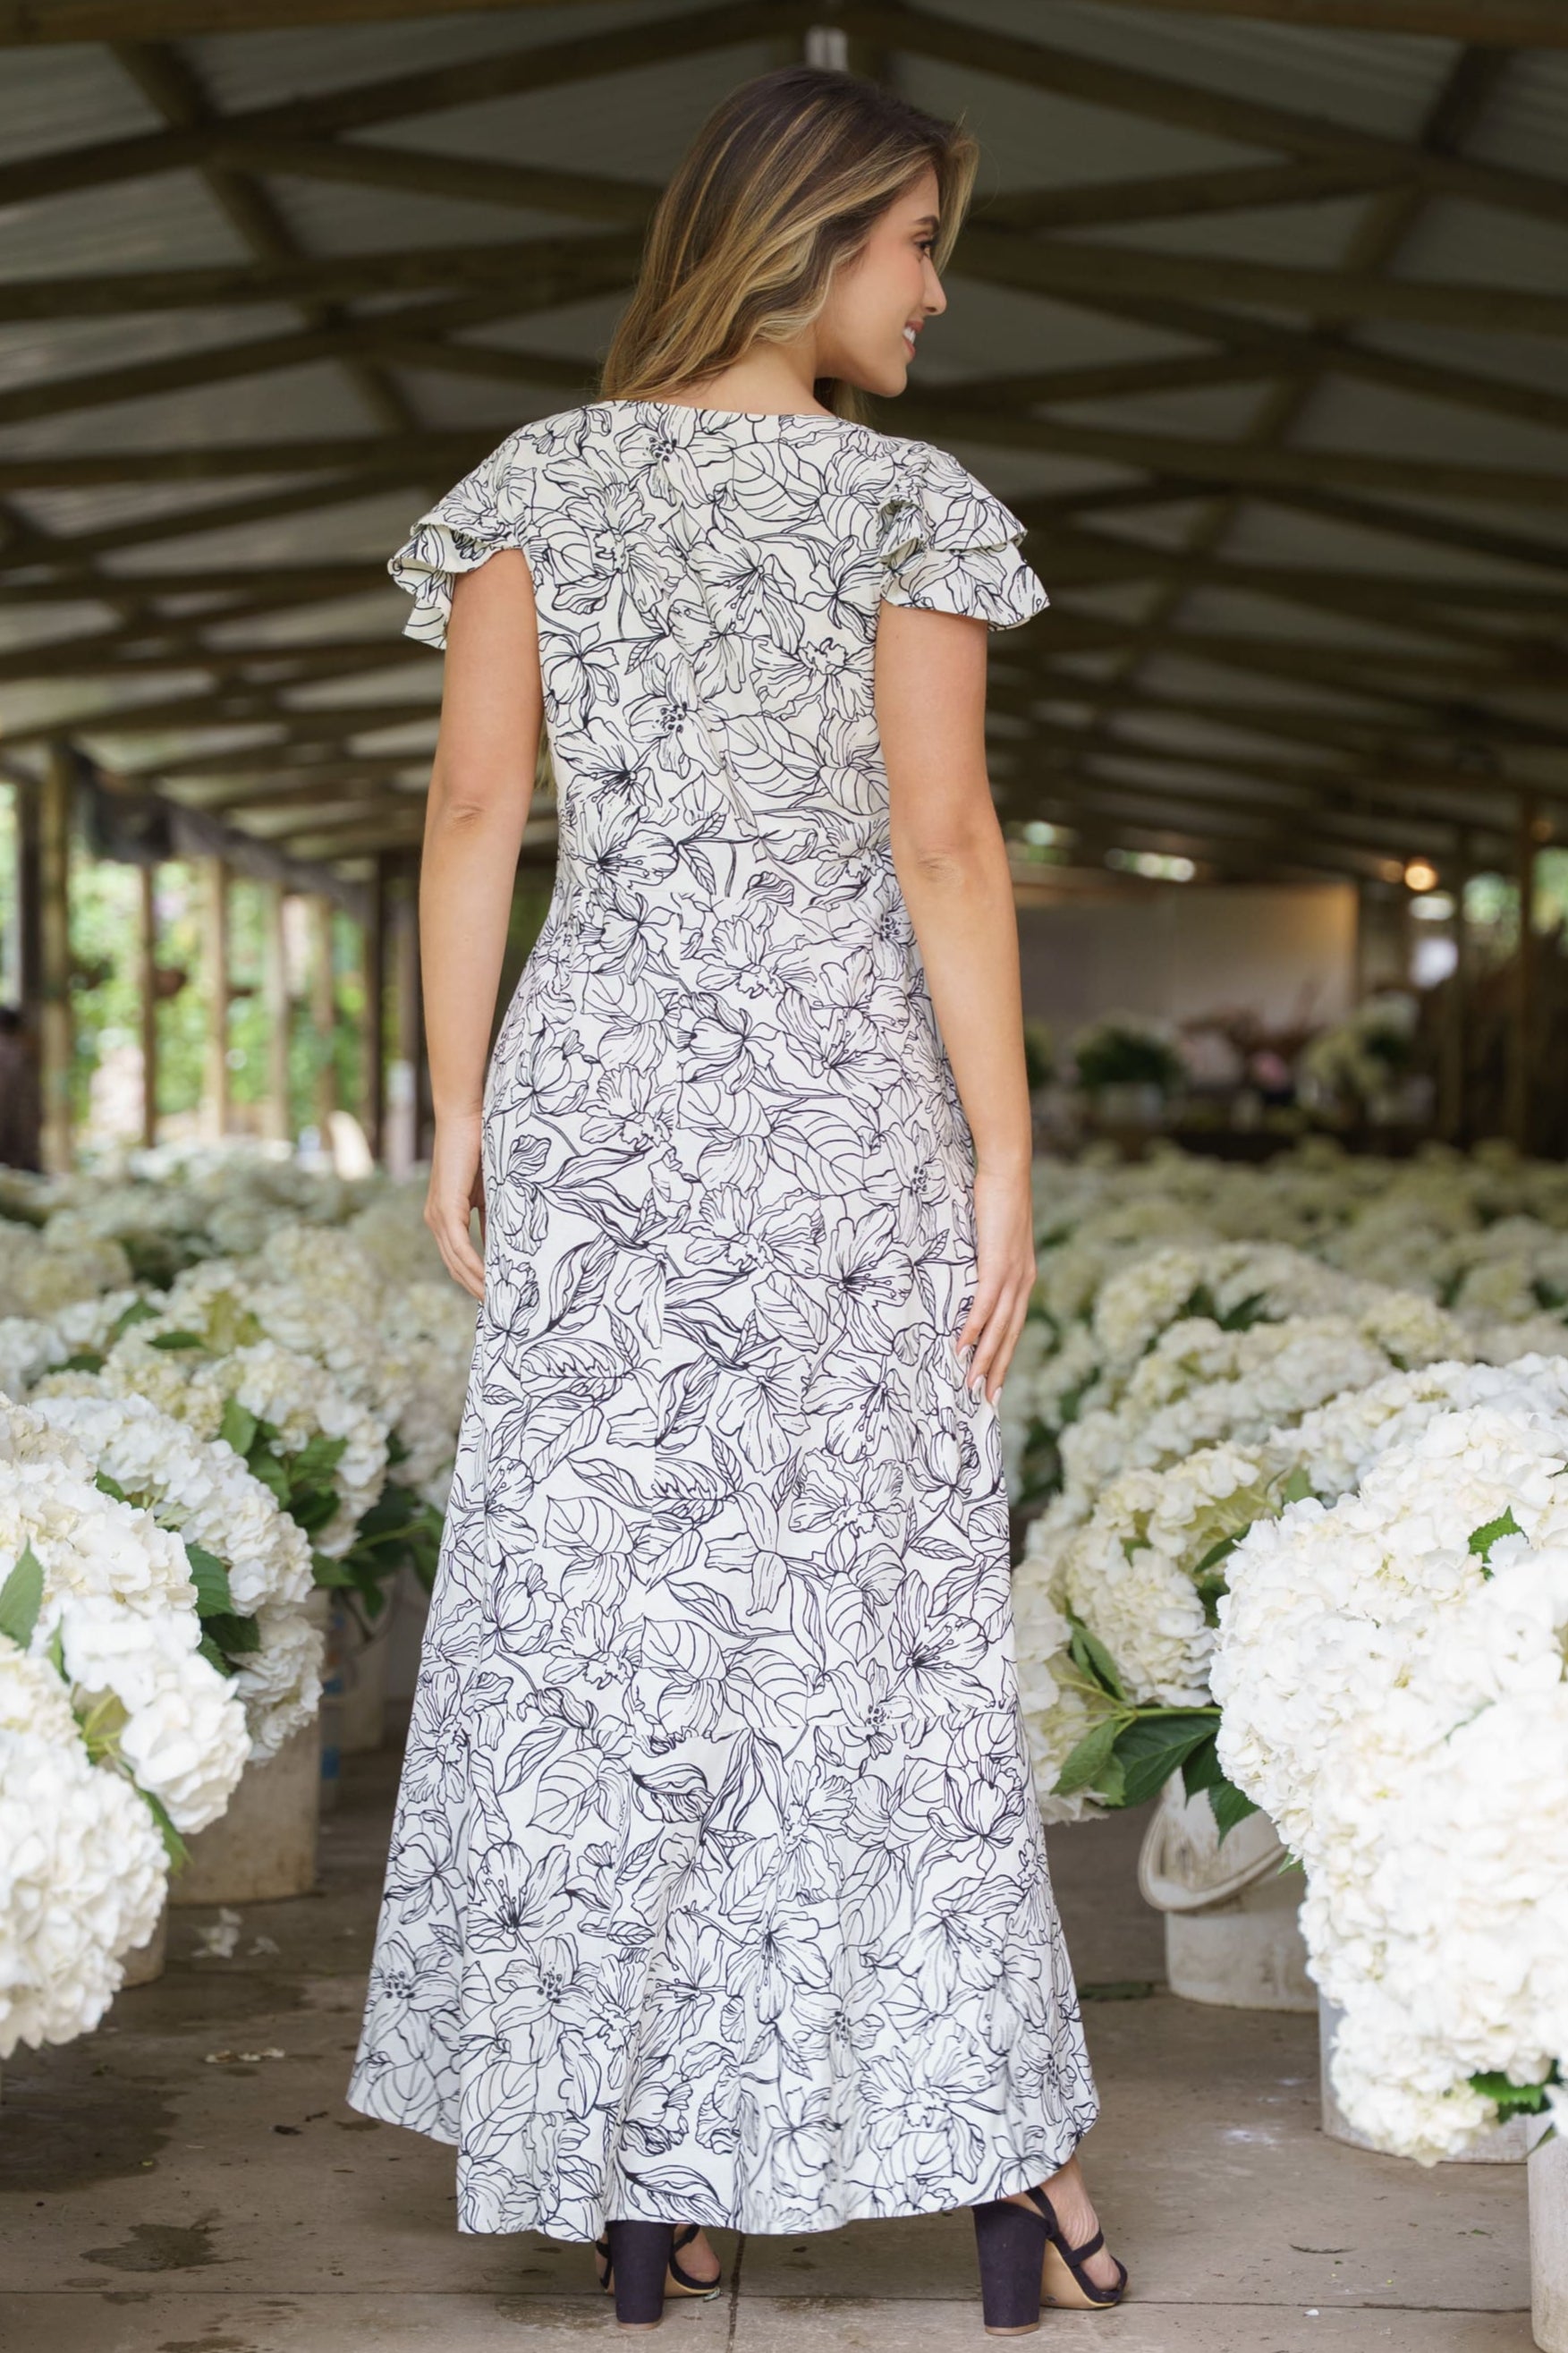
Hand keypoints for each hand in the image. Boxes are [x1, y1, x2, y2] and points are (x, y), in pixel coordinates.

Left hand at [426, 1112, 485, 1299]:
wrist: (464, 1116)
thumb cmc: (479, 1146)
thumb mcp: (489, 1190)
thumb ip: (492, 1217)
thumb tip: (506, 1244)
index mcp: (443, 1215)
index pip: (457, 1257)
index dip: (474, 1279)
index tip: (494, 1297)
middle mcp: (435, 1219)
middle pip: (453, 1266)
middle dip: (475, 1289)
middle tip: (498, 1310)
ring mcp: (438, 1215)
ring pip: (455, 1262)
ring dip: (476, 1284)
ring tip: (497, 1303)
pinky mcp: (445, 1207)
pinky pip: (460, 1247)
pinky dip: (474, 1266)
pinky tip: (489, 1282)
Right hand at [955, 1163, 1036, 1405]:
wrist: (1008, 1169)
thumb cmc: (997, 1197)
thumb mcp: (994, 1236)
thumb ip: (987, 1259)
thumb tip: (971, 1274)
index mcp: (1024, 1277)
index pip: (1015, 1325)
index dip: (1005, 1355)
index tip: (996, 1382)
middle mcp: (1024, 1281)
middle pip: (1011, 1335)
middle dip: (998, 1370)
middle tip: (987, 1402)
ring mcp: (1013, 1274)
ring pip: (999, 1327)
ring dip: (985, 1359)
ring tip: (972, 1385)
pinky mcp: (998, 1263)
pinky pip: (985, 1304)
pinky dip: (975, 1329)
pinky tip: (962, 1348)